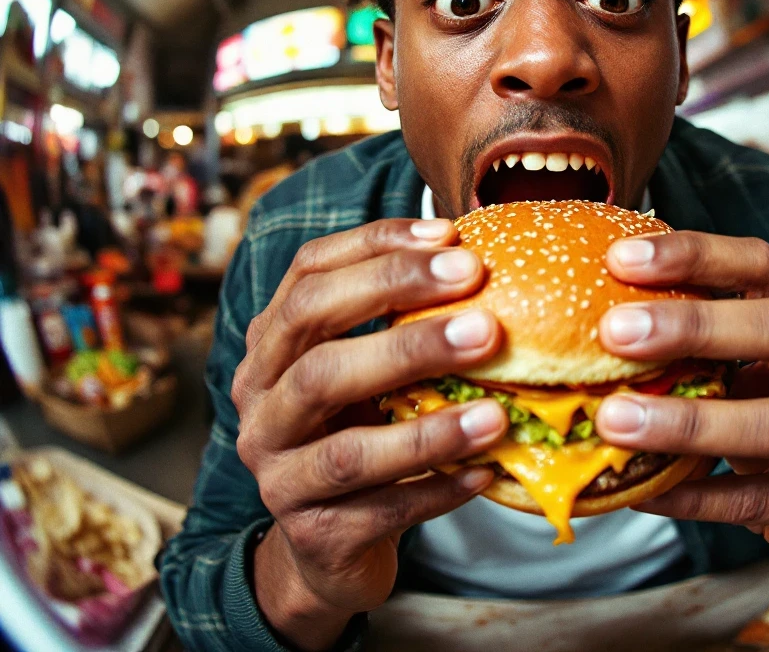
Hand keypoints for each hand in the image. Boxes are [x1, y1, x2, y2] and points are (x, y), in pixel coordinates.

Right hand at [231, 219, 507, 650]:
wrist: (327, 542)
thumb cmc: (360, 428)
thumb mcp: (365, 367)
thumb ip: (398, 316)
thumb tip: (478, 256)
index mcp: (271, 344)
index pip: (309, 273)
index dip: (376, 247)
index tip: (450, 237)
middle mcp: (261, 401)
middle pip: (314, 339)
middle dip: (399, 317)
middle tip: (482, 317)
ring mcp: (279, 472)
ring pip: (346, 446)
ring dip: (429, 430)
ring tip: (498, 415)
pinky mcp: (312, 535)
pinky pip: (381, 512)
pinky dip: (437, 490)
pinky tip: (486, 472)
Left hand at [595, 231, 768, 617]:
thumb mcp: (751, 359)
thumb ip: (696, 334)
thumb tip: (590, 303)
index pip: (761, 264)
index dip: (695, 255)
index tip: (619, 258)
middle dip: (695, 326)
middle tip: (614, 331)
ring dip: (686, 422)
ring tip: (613, 420)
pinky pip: (754, 499)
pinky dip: (692, 496)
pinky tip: (639, 490)